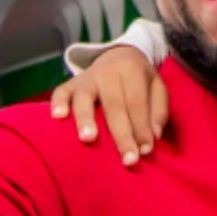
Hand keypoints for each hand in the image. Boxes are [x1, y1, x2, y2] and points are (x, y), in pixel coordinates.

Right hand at [49, 47, 164, 165]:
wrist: (117, 55)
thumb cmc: (139, 80)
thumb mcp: (156, 87)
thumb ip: (158, 111)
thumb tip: (153, 137)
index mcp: (132, 71)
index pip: (137, 103)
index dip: (142, 128)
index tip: (145, 152)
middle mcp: (108, 72)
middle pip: (114, 105)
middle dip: (121, 134)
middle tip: (128, 160)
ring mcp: (86, 78)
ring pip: (84, 97)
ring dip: (86, 118)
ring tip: (88, 139)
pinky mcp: (70, 84)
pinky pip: (60, 92)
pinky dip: (57, 103)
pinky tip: (57, 117)